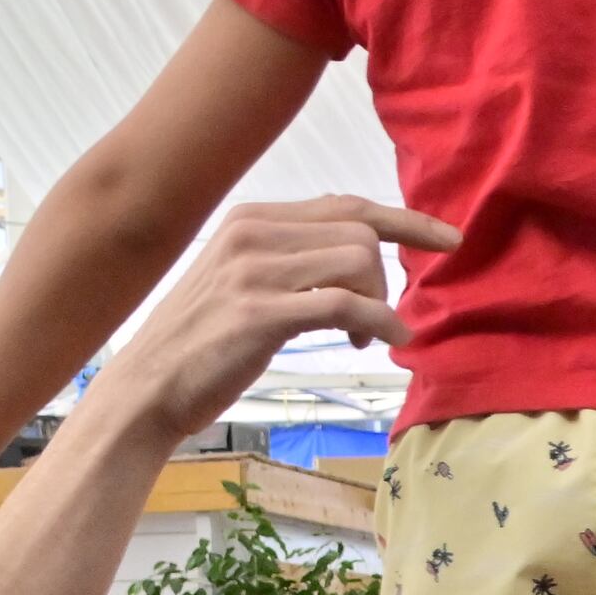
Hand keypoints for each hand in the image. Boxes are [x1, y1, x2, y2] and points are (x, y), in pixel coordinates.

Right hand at [85, 194, 455, 448]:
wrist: (147, 388)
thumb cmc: (201, 344)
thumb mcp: (242, 283)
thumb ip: (292, 261)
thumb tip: (359, 258)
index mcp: (250, 220)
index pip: (345, 205)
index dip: (404, 220)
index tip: (449, 238)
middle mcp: (251, 233)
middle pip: (360, 232)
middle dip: (384, 279)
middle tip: (376, 317)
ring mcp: (253, 271)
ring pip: (359, 262)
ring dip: (379, 302)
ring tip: (365, 336)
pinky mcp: (259, 313)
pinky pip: (346, 305)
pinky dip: (379, 323)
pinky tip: (384, 341)